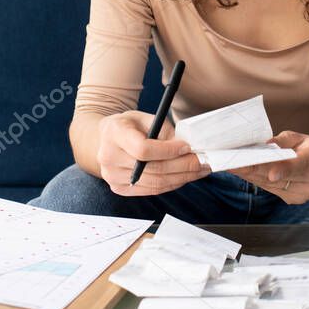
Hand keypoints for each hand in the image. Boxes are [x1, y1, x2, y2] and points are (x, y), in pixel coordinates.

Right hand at [96, 110, 210, 195]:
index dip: (168, 151)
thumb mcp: (145, 118)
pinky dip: (172, 184)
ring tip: (200, 170)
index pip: (143, 149)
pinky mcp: (119, 189)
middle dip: (183, 166)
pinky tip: (185, 177)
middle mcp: (109, 158)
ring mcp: (112, 177)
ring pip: (155, 183)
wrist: (104, 140)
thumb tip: (188, 148)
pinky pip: (151, 190)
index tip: (187, 147)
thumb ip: (164, 131)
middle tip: (204, 161)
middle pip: (152, 169)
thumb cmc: (128, 126)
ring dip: (182, 177)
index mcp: (114, 134)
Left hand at [229, 130, 308, 203]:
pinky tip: (244, 172)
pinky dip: (257, 180)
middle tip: (232, 162)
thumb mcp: (301, 137)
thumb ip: (282, 141)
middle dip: (254, 169)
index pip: (301, 164)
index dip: (285, 169)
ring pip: (271, 185)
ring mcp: (305, 193)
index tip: (272, 174)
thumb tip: (263, 146)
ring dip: (250, 175)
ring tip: (232, 165)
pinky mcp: (294, 199)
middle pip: (280, 177)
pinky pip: (271, 189)